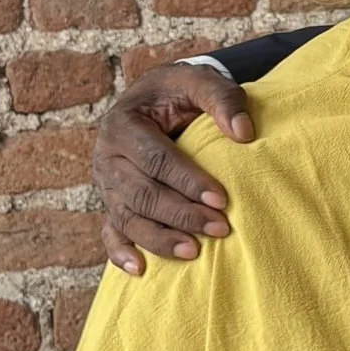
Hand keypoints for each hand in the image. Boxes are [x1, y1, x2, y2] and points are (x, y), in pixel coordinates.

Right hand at [95, 63, 251, 276]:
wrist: (156, 98)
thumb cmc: (179, 91)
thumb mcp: (199, 81)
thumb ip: (222, 99)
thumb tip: (243, 132)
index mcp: (122, 124)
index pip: (155, 158)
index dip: (188, 181)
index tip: (222, 200)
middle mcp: (106, 156)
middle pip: (141, 193)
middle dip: (181, 214)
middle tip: (220, 229)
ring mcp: (106, 183)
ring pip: (127, 217)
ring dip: (159, 239)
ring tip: (194, 252)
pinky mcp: (111, 201)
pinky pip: (110, 231)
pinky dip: (121, 252)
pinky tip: (141, 269)